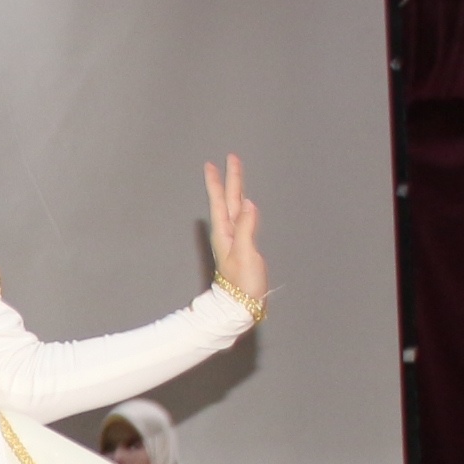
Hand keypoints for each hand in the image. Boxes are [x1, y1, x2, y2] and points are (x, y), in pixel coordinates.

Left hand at [204, 155, 266, 311]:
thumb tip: (248, 203)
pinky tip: (244, 203)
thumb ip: (246, 228)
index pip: (221, 201)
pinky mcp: (242, 246)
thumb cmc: (243, 283)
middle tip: (231, 158)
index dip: (219, 182)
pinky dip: (242, 206)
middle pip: (228, 200)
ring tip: (235, 175)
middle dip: (230, 179)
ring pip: (234, 207)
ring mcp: (234, 239)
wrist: (241, 305)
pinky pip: (241, 219)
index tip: (215, 163)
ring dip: (234, 190)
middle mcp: (227, 233)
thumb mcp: (245, 254)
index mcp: (225, 233)